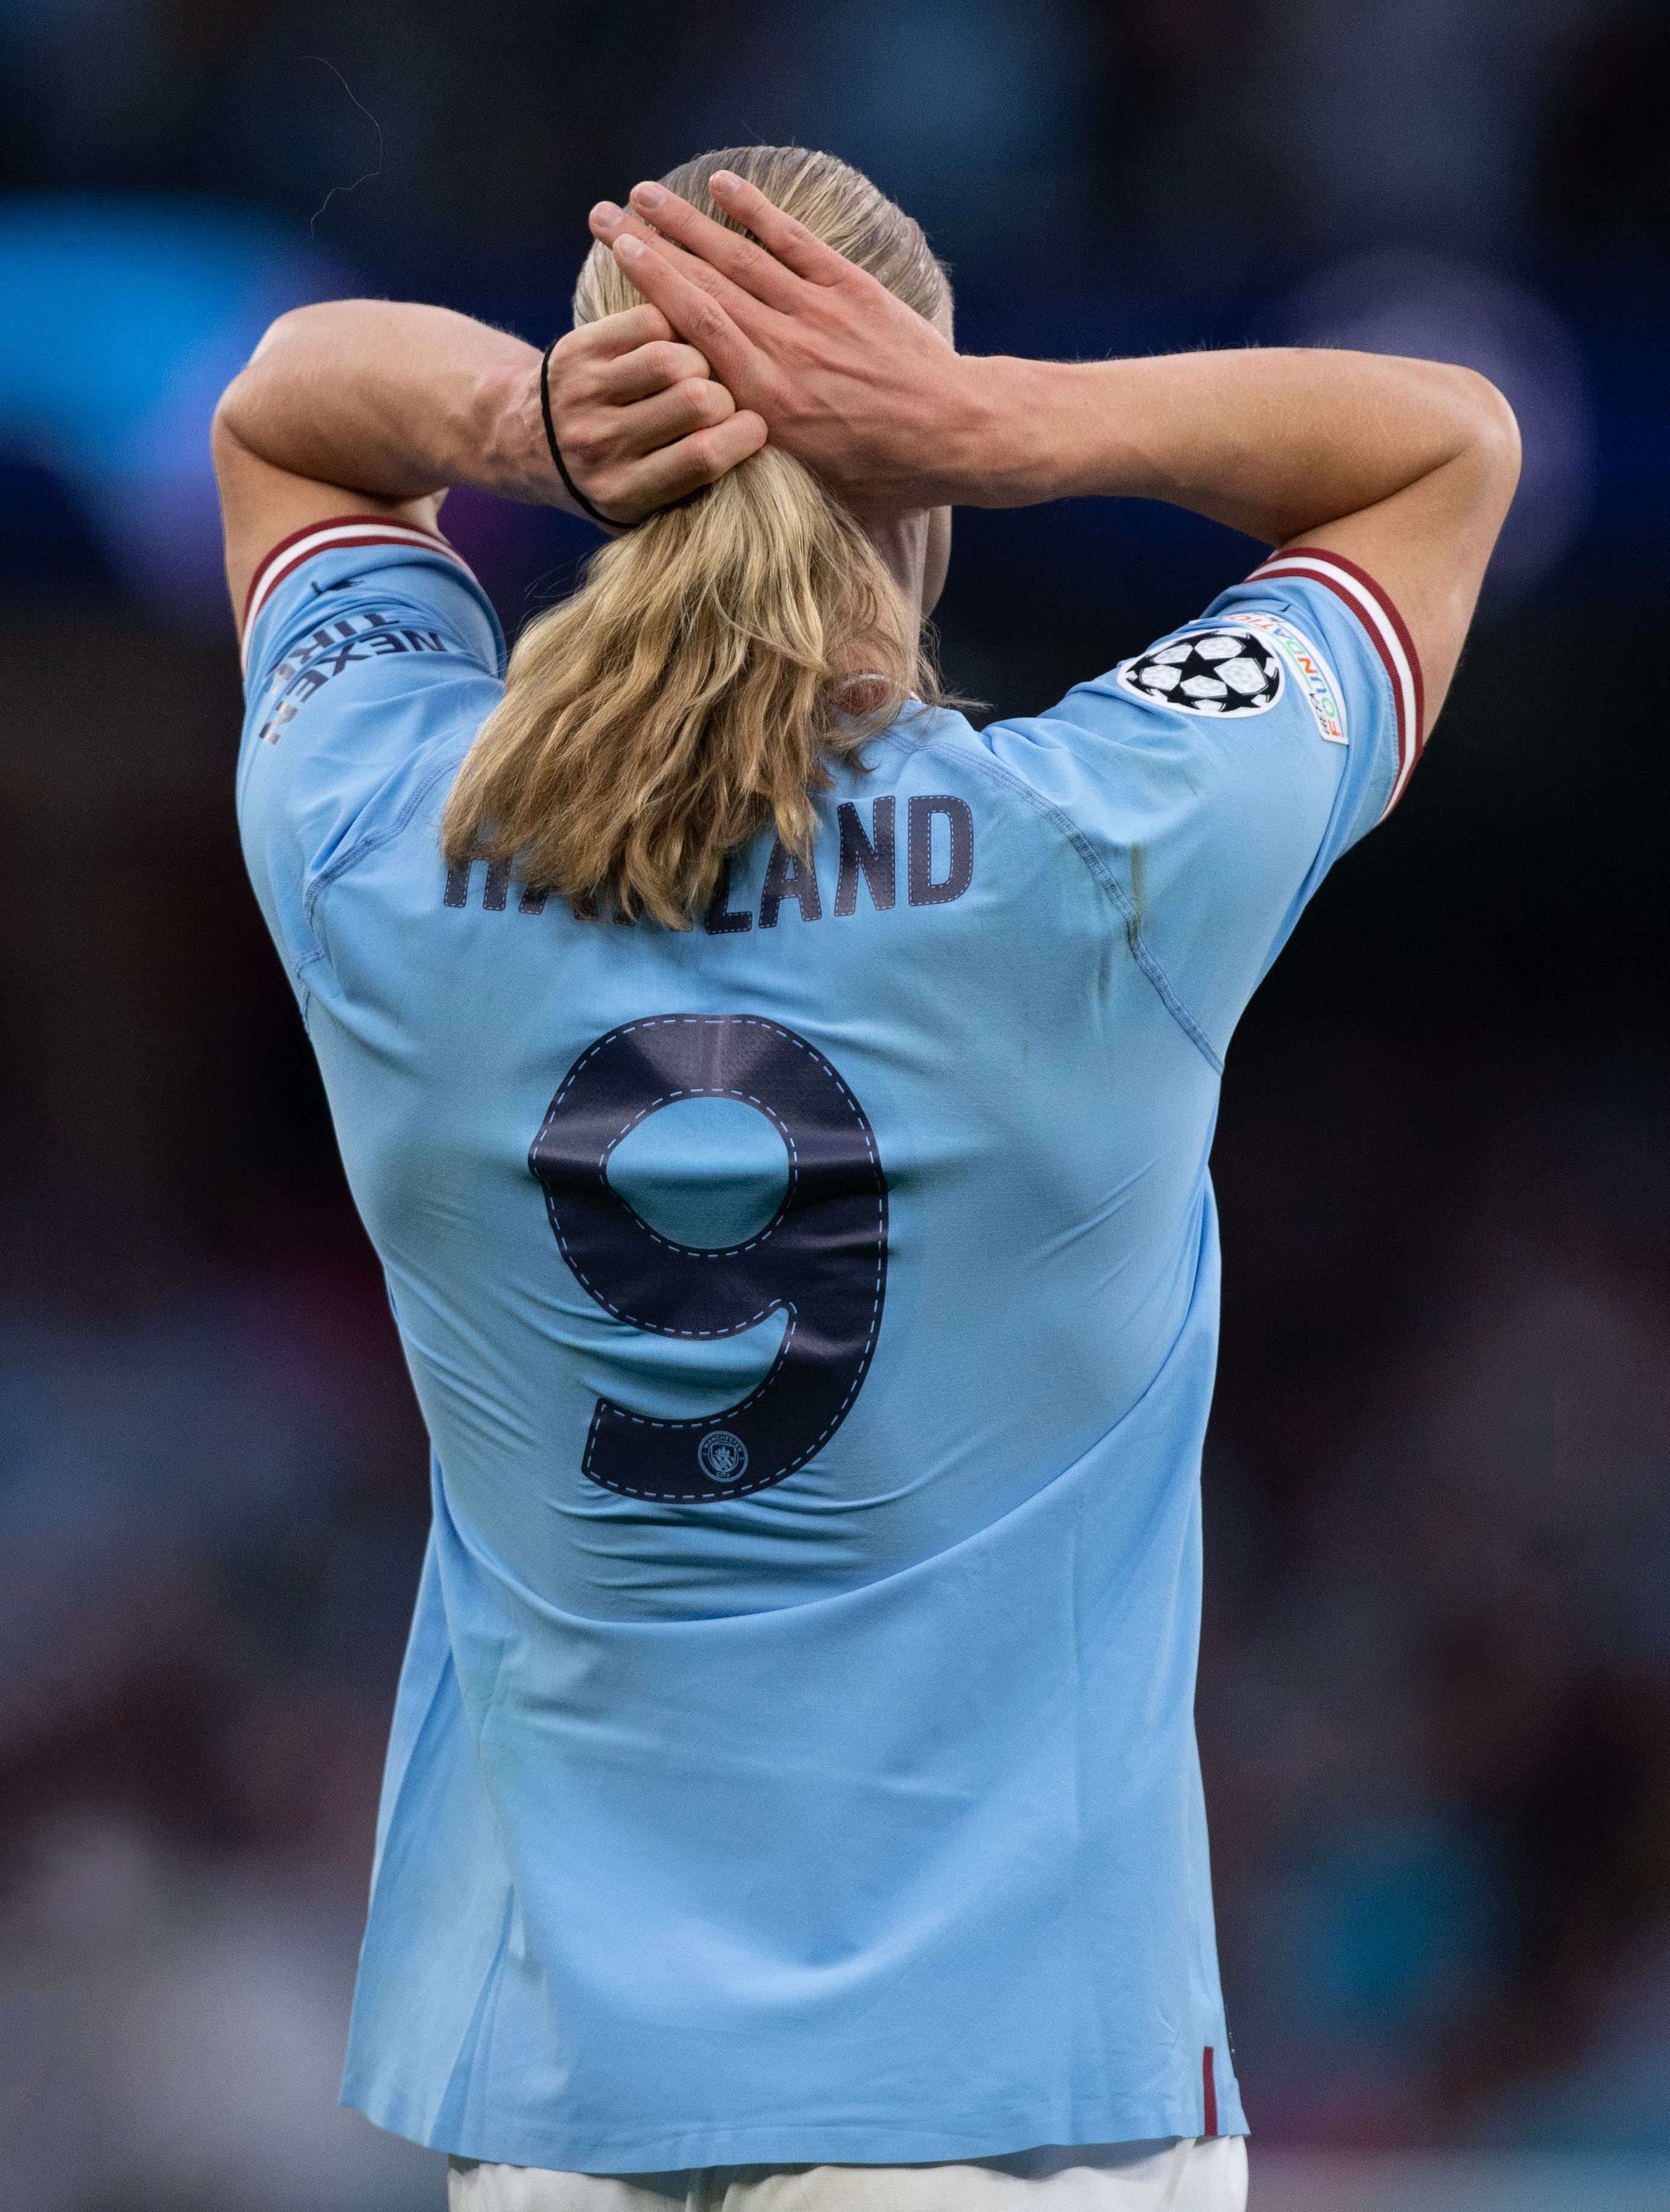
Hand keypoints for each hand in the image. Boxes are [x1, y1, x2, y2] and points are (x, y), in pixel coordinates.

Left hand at [538, 303, 766, 525]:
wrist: (525, 442)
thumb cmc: (602, 478)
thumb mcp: (639, 510)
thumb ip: (689, 492)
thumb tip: (758, 454)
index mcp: (622, 492)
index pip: (704, 457)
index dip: (745, 436)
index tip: (755, 428)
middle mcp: (600, 445)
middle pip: (696, 401)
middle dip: (723, 397)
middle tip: (719, 402)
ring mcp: (584, 394)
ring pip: (673, 357)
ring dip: (698, 361)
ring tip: (695, 374)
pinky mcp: (576, 351)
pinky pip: (647, 323)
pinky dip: (671, 329)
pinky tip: (670, 348)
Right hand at [588, 176, 985, 515]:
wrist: (957, 438)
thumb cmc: (884, 476)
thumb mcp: (809, 485)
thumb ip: (758, 454)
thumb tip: (712, 445)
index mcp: (764, 400)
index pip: (691, 328)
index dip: (648, 284)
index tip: (617, 254)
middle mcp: (783, 348)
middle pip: (702, 283)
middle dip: (649, 244)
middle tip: (605, 213)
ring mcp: (817, 314)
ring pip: (740, 257)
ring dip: (689, 222)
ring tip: (646, 194)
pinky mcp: (851, 292)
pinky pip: (795, 243)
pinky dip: (758, 212)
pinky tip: (723, 186)